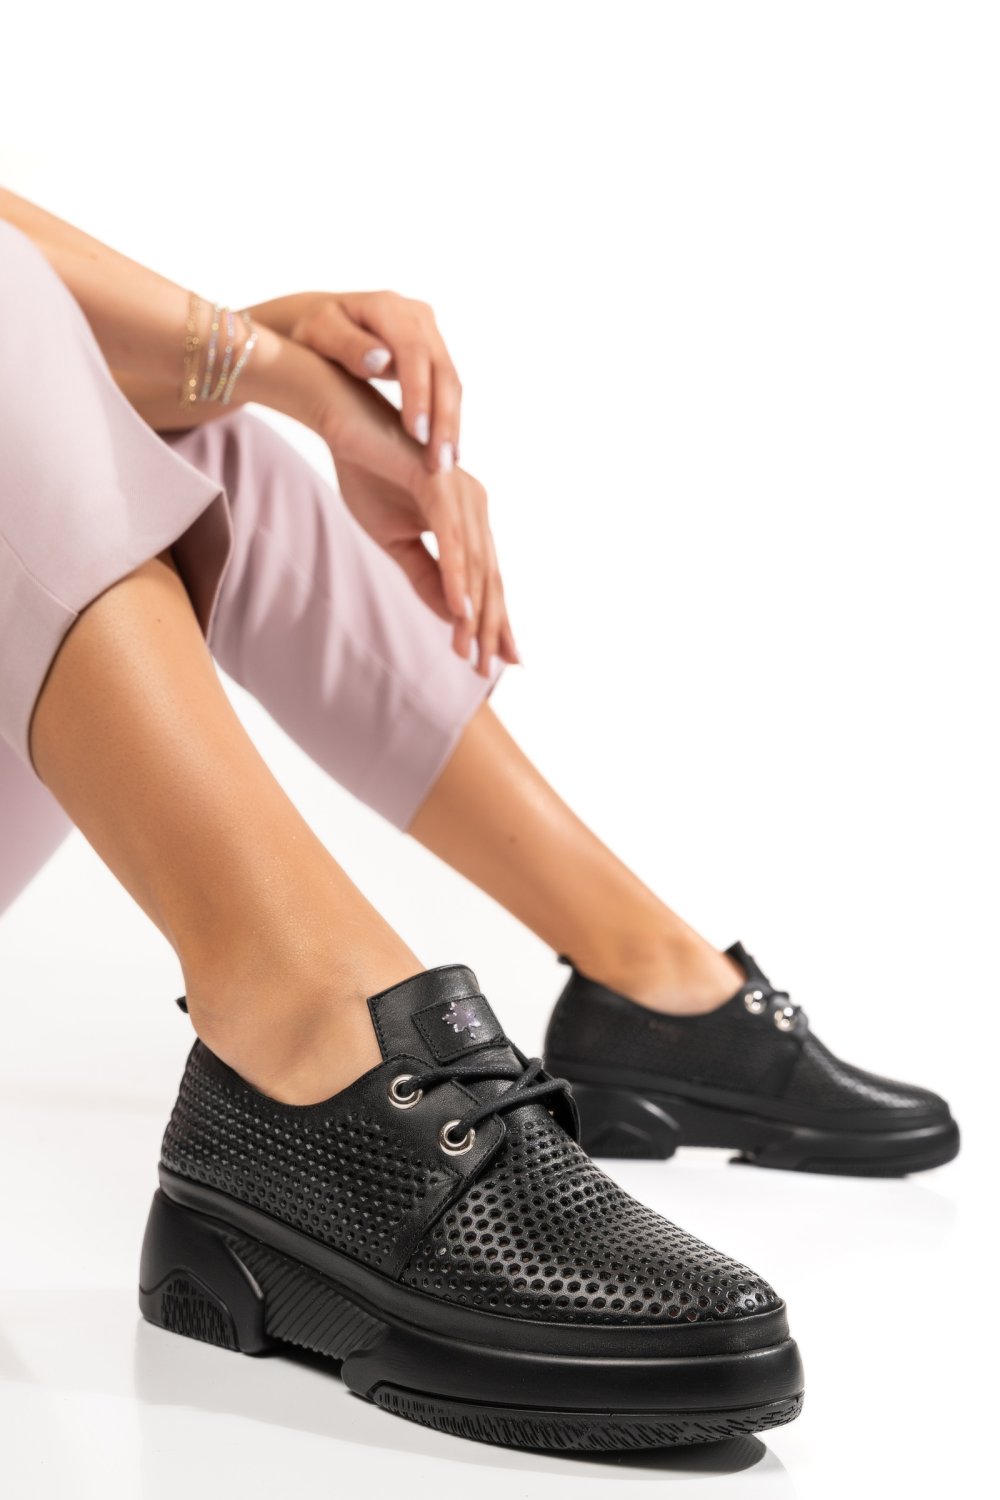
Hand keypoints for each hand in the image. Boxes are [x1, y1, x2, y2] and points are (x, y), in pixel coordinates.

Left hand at [251, 290, 461, 473]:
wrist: (324, 325)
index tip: (416, 435)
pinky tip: (444, 451)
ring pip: (450, 382)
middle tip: (441, 462)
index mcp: (387, 307)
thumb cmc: (313, 333)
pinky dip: (447, 420)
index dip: (419, 393)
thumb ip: (347, 345)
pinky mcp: (433, 352)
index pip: (413, 351)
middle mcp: (416, 315)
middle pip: (442, 369)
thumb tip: (382, 362)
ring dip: (451, 425)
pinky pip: (447, 388)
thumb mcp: (318, 333)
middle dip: (444, 418)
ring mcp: (429, 333)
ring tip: (445, 464)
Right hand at [316, 366, 517, 674]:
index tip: (495, 664)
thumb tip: (451, 617)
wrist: (340, 421)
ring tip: (471, 652)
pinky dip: (456, 575)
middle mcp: (472, 504)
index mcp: (464, 517)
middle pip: (487, 578)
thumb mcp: (395, 539)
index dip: (491, 623)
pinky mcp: (436, 482)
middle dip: (490, 629)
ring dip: (473, 613)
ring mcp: (459, 491)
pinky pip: (449, 539)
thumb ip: (425, 575)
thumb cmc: (369, 471)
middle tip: (488, 672)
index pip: (483, 579)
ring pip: (473, 565)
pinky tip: (459, 608)